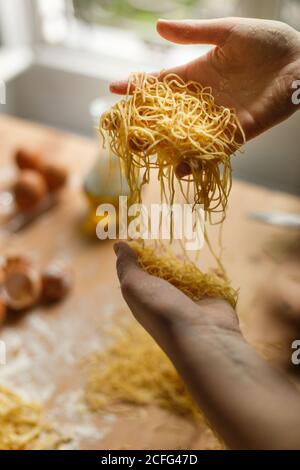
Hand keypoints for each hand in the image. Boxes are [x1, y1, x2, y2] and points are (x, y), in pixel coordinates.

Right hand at [111, 18, 299, 175]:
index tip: (113, 88)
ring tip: (143, 153)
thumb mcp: (227, 32)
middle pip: (166, 115)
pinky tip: (180, 169)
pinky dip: (197, 161)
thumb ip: (194, 33)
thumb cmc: (267, 41)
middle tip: (122, 131)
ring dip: (164, 146)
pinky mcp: (236, 134)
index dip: (137, 86)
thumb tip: (156, 26)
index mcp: (196, 75)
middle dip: (144, 122)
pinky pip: (213, 151)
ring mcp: (217, 119)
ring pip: (184, 136)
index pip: (160, 84)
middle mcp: (201, 100)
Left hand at [114, 242, 299, 449]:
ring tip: (182, 255)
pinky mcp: (213, 299)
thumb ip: (127, 264)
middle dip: (162, 256)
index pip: (138, 270)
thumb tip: (118, 244)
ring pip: (186, 275)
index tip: (140, 234)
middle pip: (162, 271)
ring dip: (185, 264)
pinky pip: (211, 280)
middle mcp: (166, 298)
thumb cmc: (162, 309)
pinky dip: (212, 273)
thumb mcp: (134, 285)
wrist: (201, 336)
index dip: (138, 252)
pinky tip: (210, 267)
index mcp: (144, 296)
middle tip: (163, 239)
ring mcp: (190, 299)